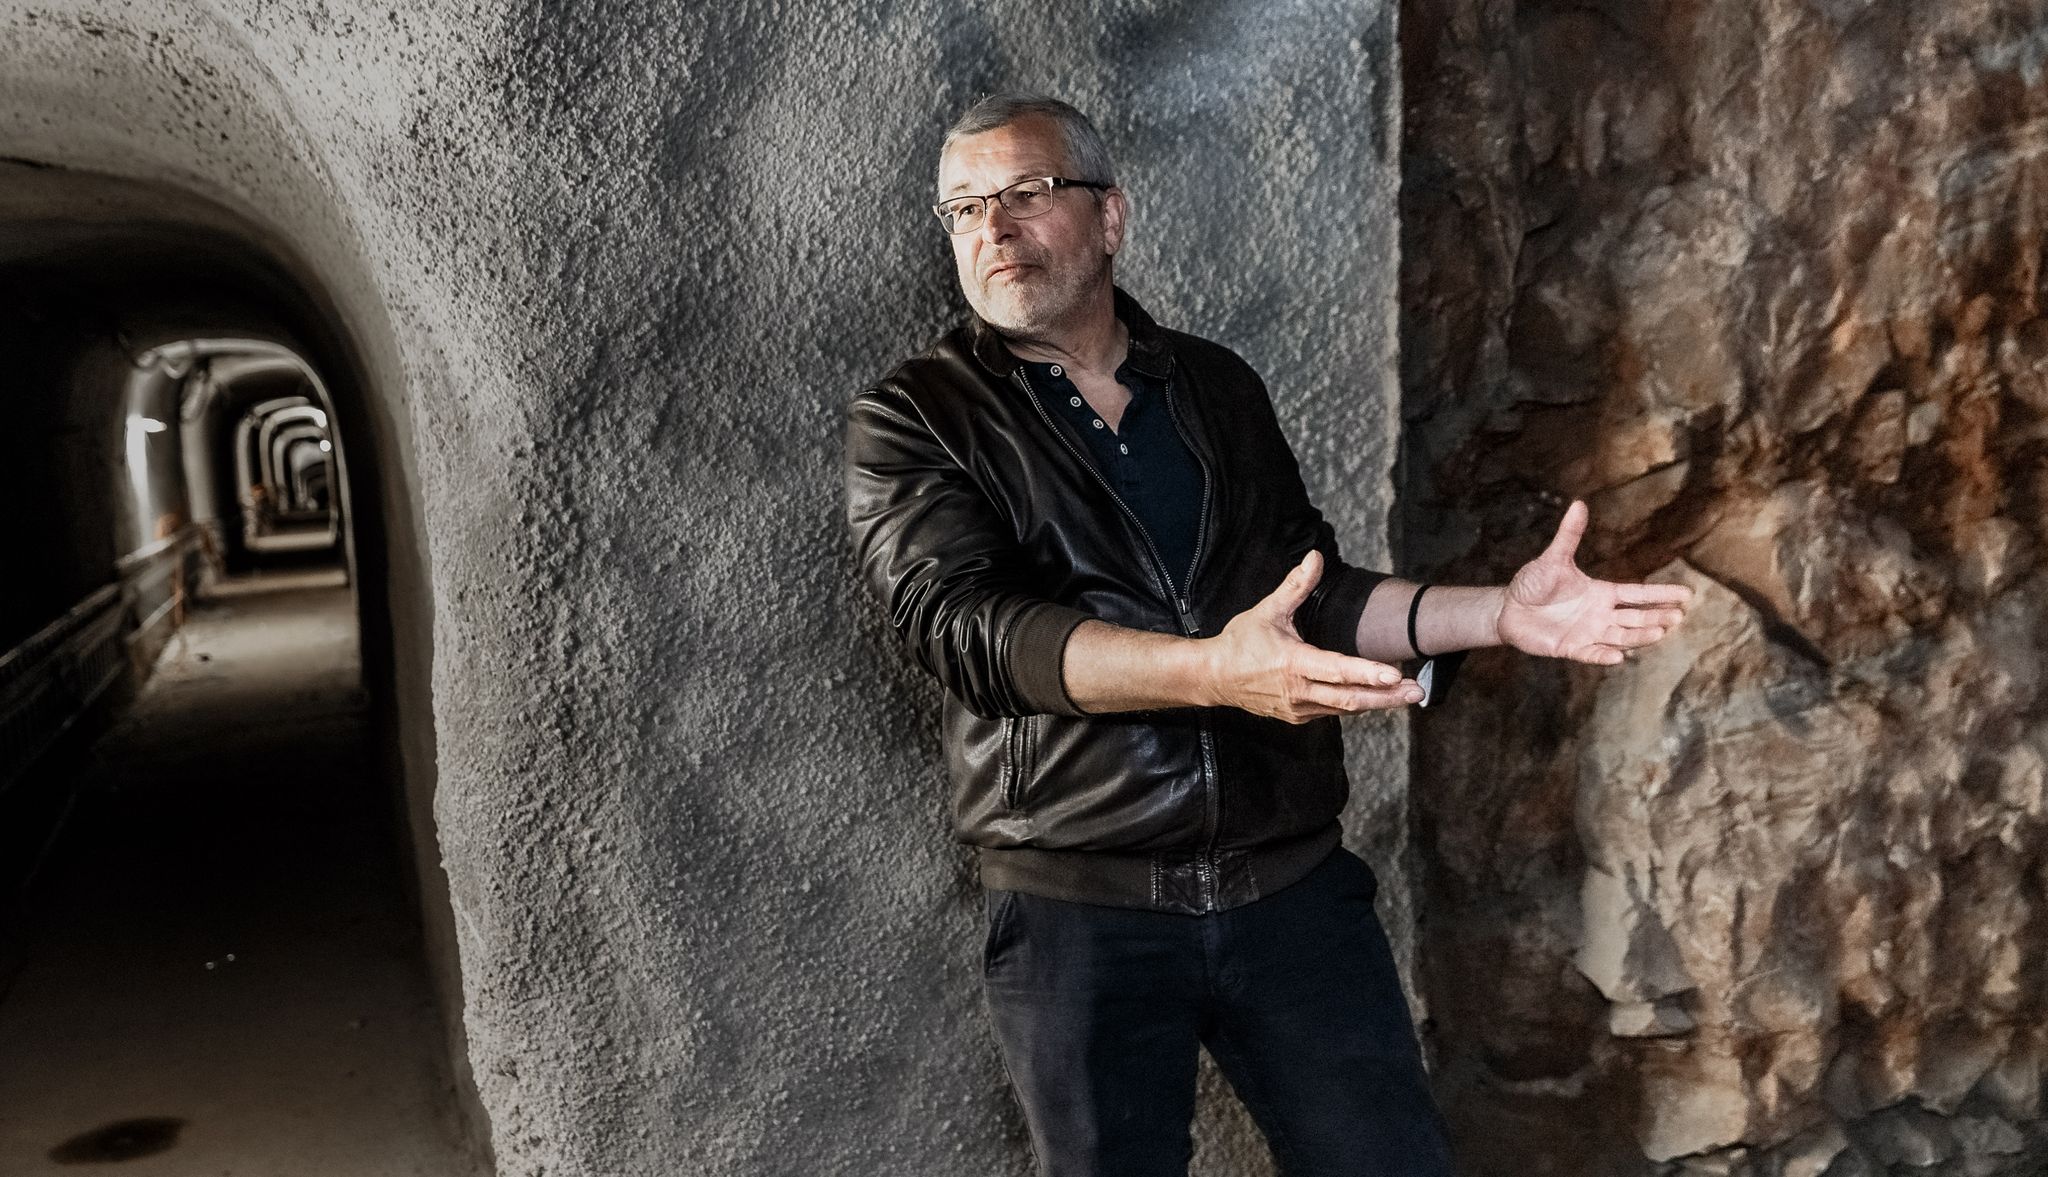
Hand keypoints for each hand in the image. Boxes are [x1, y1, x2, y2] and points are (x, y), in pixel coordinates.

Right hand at [1206, 551, 1423, 722]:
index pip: (1338, 671)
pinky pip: (1333, 712)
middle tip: (1417, 692)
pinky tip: (1376, 697)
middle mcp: (1299, 691)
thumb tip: (1315, 557)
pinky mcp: (1298, 717)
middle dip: (1387, 696)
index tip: (1395, 674)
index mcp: (1293, 663)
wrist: (1214, 677)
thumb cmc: (1241, 642)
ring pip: (1345, 709)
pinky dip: (1356, 704)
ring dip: (1377, 702)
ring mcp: (1299, 708)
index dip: (1368, 673)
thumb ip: (1295, 586)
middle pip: (1351, 699)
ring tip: (1407, 696)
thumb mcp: (1267, 611)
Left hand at [1496, 501, 1692, 665]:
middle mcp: (1601, 615)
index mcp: (1602, 593)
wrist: (1508, 608)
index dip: (1661, 594)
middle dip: (1657, 617)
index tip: (1687, 595)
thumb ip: (1569, 535)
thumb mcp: (1553, 558)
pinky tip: (1619, 657)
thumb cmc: (1533, 583)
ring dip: (1640, 636)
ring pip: (1621, 637)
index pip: (1638, 594)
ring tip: (1659, 632)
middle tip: (1678, 616)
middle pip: (1636, 618)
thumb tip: (1579, 503)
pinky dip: (1604, 656)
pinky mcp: (1571, 648)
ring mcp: (1588, 633)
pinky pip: (1592, 654)